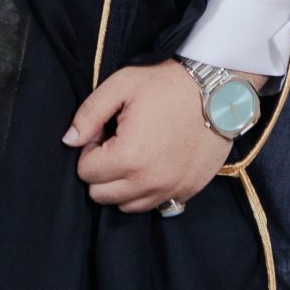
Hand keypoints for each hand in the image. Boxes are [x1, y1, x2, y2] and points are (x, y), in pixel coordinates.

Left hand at [66, 60, 238, 212]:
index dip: (91, 148)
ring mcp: (170, 189)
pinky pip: (155, 204)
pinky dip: (148, 190)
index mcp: (128, 157)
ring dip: (123, 185)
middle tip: (119, 142)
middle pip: (101, 195)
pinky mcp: (188, 190)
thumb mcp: (122, 85)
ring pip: (126, 205)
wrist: (219, 89)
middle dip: (102, 170)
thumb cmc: (168, 83)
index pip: (85, 172)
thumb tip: (69, 141)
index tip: (107, 131)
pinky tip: (155, 163)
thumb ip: (89, 114)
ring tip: (137, 154)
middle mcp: (148, 182)